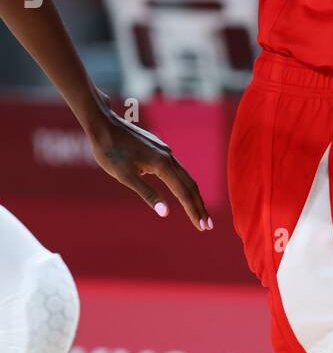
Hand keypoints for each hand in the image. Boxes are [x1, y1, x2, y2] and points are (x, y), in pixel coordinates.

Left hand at [86, 96, 212, 229]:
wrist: (104, 126)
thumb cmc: (111, 153)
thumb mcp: (126, 177)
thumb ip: (148, 194)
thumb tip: (166, 213)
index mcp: (162, 164)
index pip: (183, 193)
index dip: (194, 211)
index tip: (203, 226)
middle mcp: (168, 157)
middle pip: (190, 185)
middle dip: (199, 206)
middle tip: (208, 225)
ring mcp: (165, 151)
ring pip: (185, 176)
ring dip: (193, 195)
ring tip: (199, 211)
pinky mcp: (160, 149)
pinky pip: (177, 169)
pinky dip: (184, 184)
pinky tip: (182, 190)